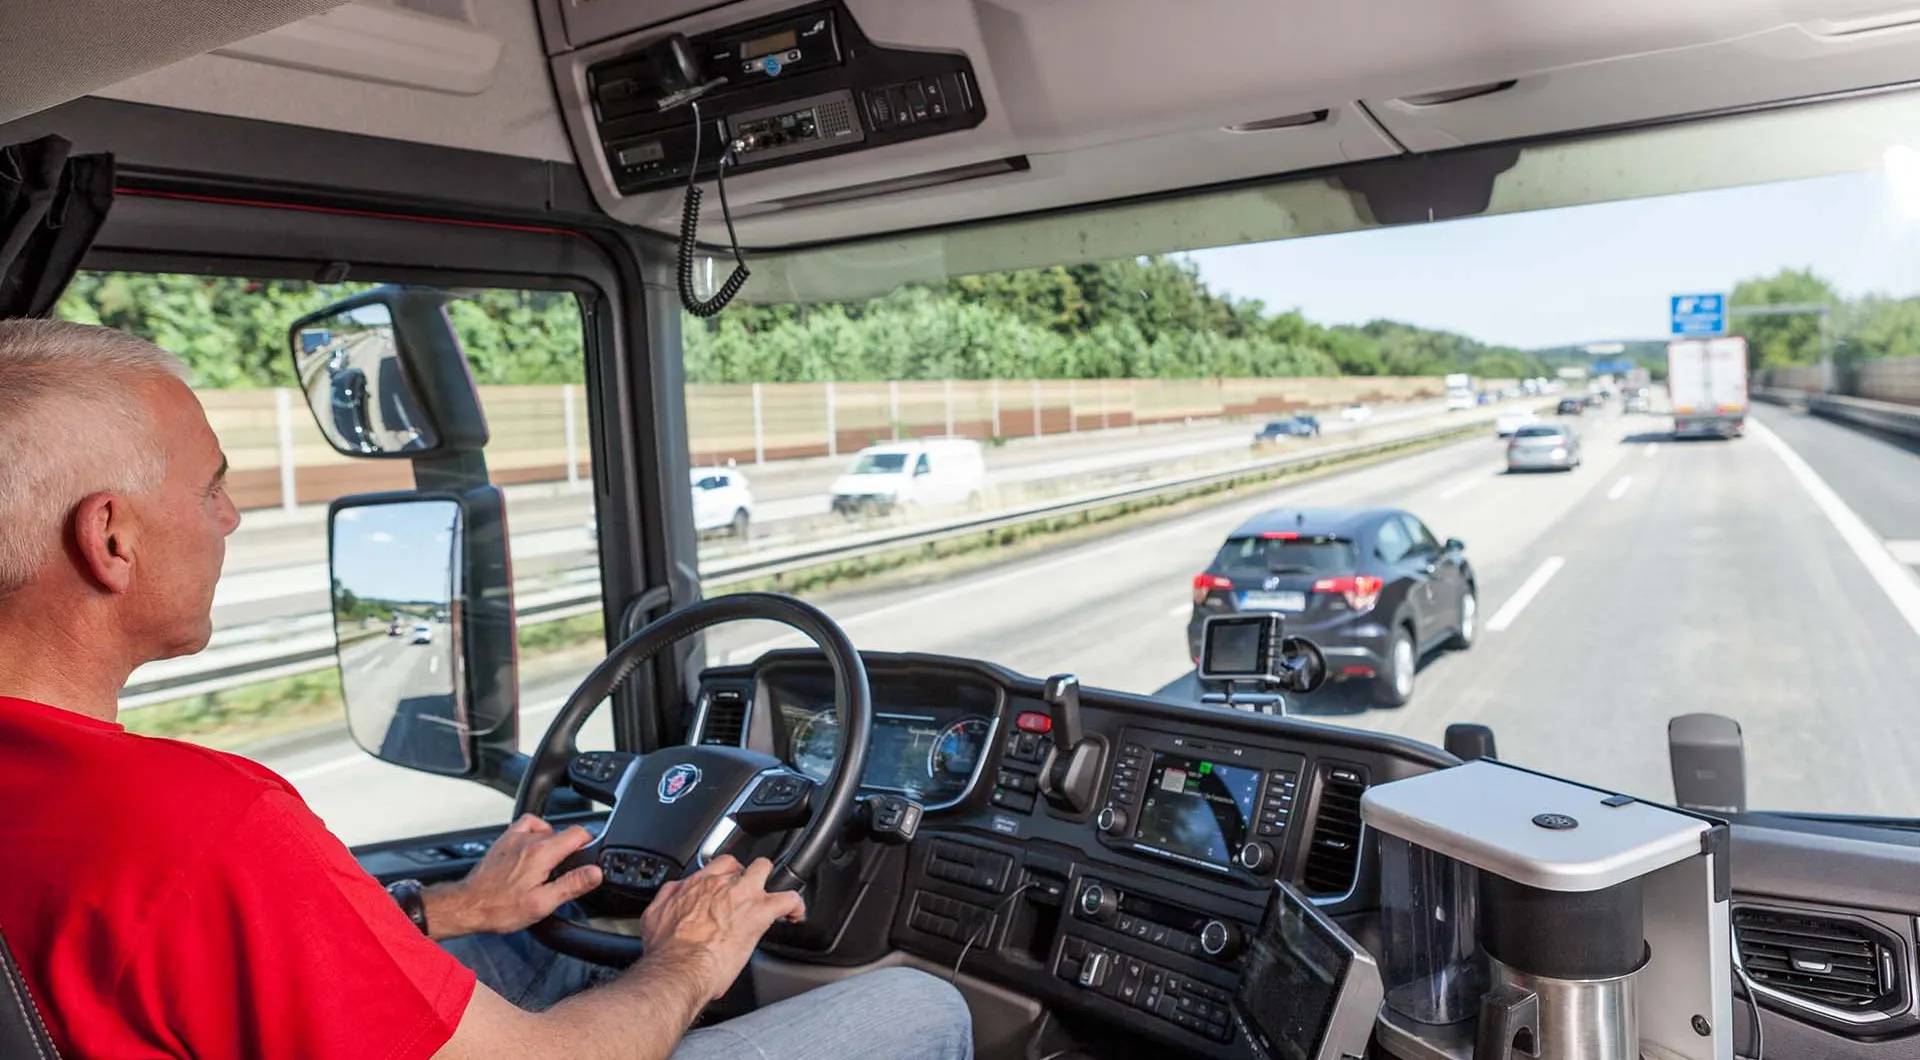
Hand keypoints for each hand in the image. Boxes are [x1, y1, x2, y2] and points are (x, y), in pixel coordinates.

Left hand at [426, 814, 602, 938]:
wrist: (466, 906)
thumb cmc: (500, 908)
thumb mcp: (542, 903)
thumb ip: (572, 884)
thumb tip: (595, 872)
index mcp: (542, 853)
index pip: (578, 833)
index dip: (590, 843)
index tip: (589, 857)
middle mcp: (528, 840)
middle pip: (563, 831)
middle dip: (572, 847)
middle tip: (569, 871)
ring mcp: (514, 838)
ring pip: (545, 829)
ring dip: (554, 841)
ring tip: (552, 862)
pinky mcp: (504, 841)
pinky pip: (526, 825)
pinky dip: (535, 832)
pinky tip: (535, 848)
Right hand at [638, 855, 805, 999]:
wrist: (679, 967)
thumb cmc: (666, 951)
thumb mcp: (654, 916)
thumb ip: (667, 898)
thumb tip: (673, 892)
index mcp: (697, 885)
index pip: (718, 866)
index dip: (726, 875)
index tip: (727, 886)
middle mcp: (721, 884)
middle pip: (741, 864)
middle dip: (747, 876)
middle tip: (748, 894)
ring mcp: (743, 895)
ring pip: (765, 869)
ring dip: (771, 881)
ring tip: (773, 897)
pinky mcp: (761, 912)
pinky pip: (789, 899)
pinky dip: (795, 905)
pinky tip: (795, 914)